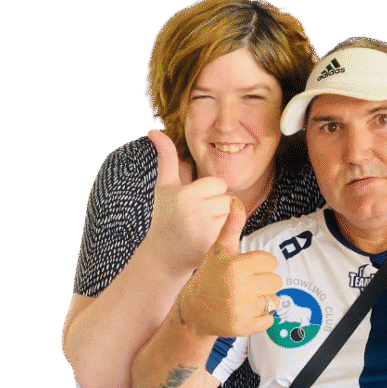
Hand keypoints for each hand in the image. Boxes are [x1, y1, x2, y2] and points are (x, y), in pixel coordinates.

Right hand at [144, 129, 232, 274]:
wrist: (163, 257)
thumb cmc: (165, 218)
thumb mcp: (164, 187)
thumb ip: (166, 158)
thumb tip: (154, 130)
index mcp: (186, 195)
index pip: (218, 184)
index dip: (209, 193)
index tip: (194, 203)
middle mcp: (196, 212)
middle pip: (227, 199)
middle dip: (216, 207)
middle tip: (197, 218)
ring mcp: (205, 232)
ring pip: (231, 215)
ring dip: (221, 221)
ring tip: (201, 228)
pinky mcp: (213, 247)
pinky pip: (232, 232)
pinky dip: (223, 236)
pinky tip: (206, 240)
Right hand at [178, 198, 281, 337]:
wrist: (194, 310)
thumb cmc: (209, 276)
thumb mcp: (218, 250)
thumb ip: (231, 227)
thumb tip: (236, 201)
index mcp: (236, 266)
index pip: (270, 261)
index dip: (260, 265)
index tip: (246, 269)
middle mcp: (239, 287)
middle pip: (276, 281)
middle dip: (263, 282)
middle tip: (246, 285)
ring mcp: (242, 309)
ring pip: (274, 301)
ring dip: (263, 300)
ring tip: (245, 299)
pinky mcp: (243, 327)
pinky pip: (269, 320)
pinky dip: (261, 318)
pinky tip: (245, 312)